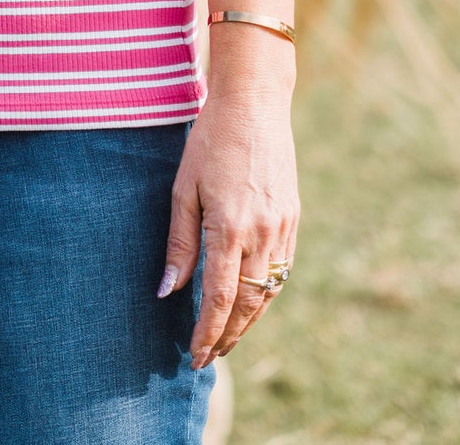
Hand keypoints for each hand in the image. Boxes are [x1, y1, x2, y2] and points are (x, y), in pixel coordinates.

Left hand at [158, 60, 298, 367]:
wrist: (254, 104)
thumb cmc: (210, 141)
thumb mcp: (183, 187)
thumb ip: (179, 241)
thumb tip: (167, 290)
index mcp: (229, 227)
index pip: (218, 298)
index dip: (207, 332)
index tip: (194, 356)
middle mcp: (261, 234)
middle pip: (246, 304)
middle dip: (227, 336)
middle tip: (208, 356)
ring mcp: (281, 228)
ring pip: (267, 293)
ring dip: (247, 320)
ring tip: (226, 337)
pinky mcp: (292, 219)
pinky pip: (281, 270)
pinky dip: (265, 294)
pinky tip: (249, 301)